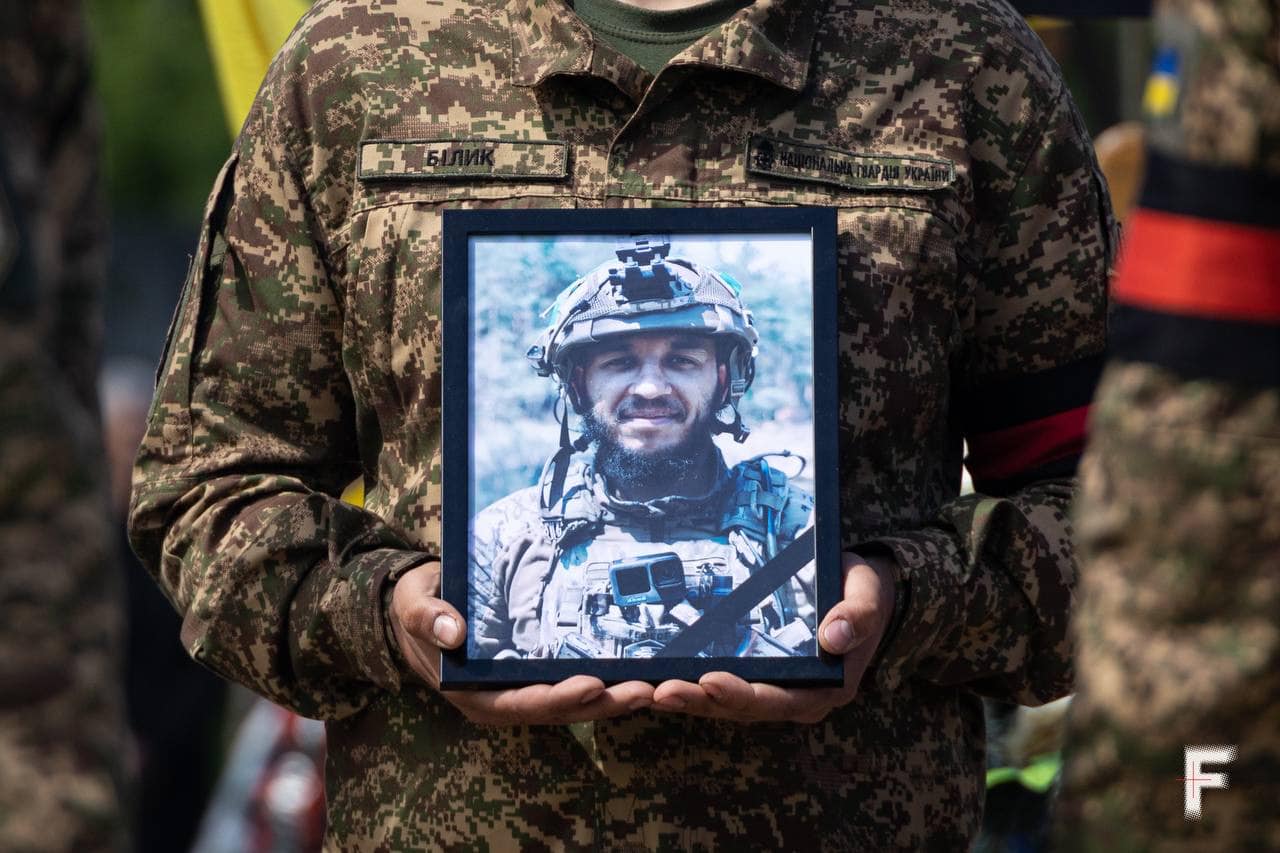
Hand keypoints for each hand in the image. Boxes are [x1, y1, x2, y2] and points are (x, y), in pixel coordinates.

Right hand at [388, 560, 653, 724]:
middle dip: (602, 702)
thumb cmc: (418, 607)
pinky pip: (574, 682)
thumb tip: (451, 630)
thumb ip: (428, 618)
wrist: (423, 604)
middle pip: (559, 709)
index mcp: (474, 692)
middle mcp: (503, 698)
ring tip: (653, 688)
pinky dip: (606, 682)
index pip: (521, 702)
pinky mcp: (536, 674)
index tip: (592, 685)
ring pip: (573, 702)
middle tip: (644, 690)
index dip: (558, 697)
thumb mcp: (413, 606)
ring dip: (613, 698)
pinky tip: (640, 673)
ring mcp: (522, 689)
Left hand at [651, 550, 896, 722]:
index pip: (777, 700)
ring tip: (646, 690)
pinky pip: (715, 684)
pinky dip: (686, 682)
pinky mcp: (753, 673)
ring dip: (684, 697)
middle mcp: (793, 697)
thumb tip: (834, 635)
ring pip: (721, 701)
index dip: (741, 694)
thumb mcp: (868, 596)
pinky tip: (653, 678)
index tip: (709, 682)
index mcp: (822, 688)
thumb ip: (857, 615)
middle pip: (739, 707)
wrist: (857, 592)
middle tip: (659, 691)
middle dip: (698, 701)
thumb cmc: (861, 595)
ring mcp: (771, 687)